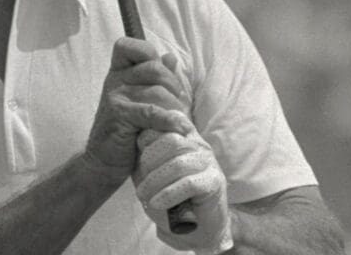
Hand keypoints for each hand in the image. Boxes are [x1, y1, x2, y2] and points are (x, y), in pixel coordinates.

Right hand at [82, 37, 192, 186]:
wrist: (103, 162)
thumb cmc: (126, 131)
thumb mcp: (140, 100)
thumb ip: (155, 78)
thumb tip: (170, 57)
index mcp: (118, 72)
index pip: (130, 46)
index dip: (148, 52)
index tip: (159, 71)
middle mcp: (115, 80)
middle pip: (154, 69)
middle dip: (172, 86)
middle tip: (175, 105)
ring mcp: (115, 97)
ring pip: (158, 92)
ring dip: (174, 109)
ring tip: (176, 122)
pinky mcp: (120, 116)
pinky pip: (152, 112)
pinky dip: (170, 120)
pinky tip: (181, 128)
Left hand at [134, 128, 232, 254]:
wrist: (196, 229)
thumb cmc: (170, 198)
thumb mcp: (152, 173)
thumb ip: (145, 156)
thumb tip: (135, 140)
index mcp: (184, 137)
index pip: (167, 121)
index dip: (148, 136)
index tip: (135, 154)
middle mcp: (199, 145)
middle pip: (171, 140)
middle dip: (149, 160)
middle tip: (139, 179)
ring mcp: (209, 163)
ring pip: (178, 164)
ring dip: (155, 181)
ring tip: (143, 196)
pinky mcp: (215, 183)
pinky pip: (189, 184)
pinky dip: (168, 194)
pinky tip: (157, 202)